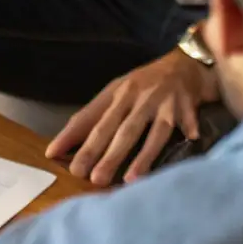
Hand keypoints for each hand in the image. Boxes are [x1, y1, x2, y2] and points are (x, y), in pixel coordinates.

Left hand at [46, 49, 218, 187]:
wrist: (184, 63)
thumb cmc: (145, 84)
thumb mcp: (118, 94)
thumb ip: (94, 118)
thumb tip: (61, 146)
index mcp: (114, 94)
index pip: (88, 116)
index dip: (71, 135)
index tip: (54, 154)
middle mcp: (134, 96)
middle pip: (115, 127)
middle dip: (100, 152)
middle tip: (87, 176)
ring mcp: (160, 101)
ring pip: (148, 131)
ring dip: (140, 156)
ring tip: (128, 180)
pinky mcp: (185, 106)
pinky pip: (185, 122)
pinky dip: (188, 130)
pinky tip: (189, 142)